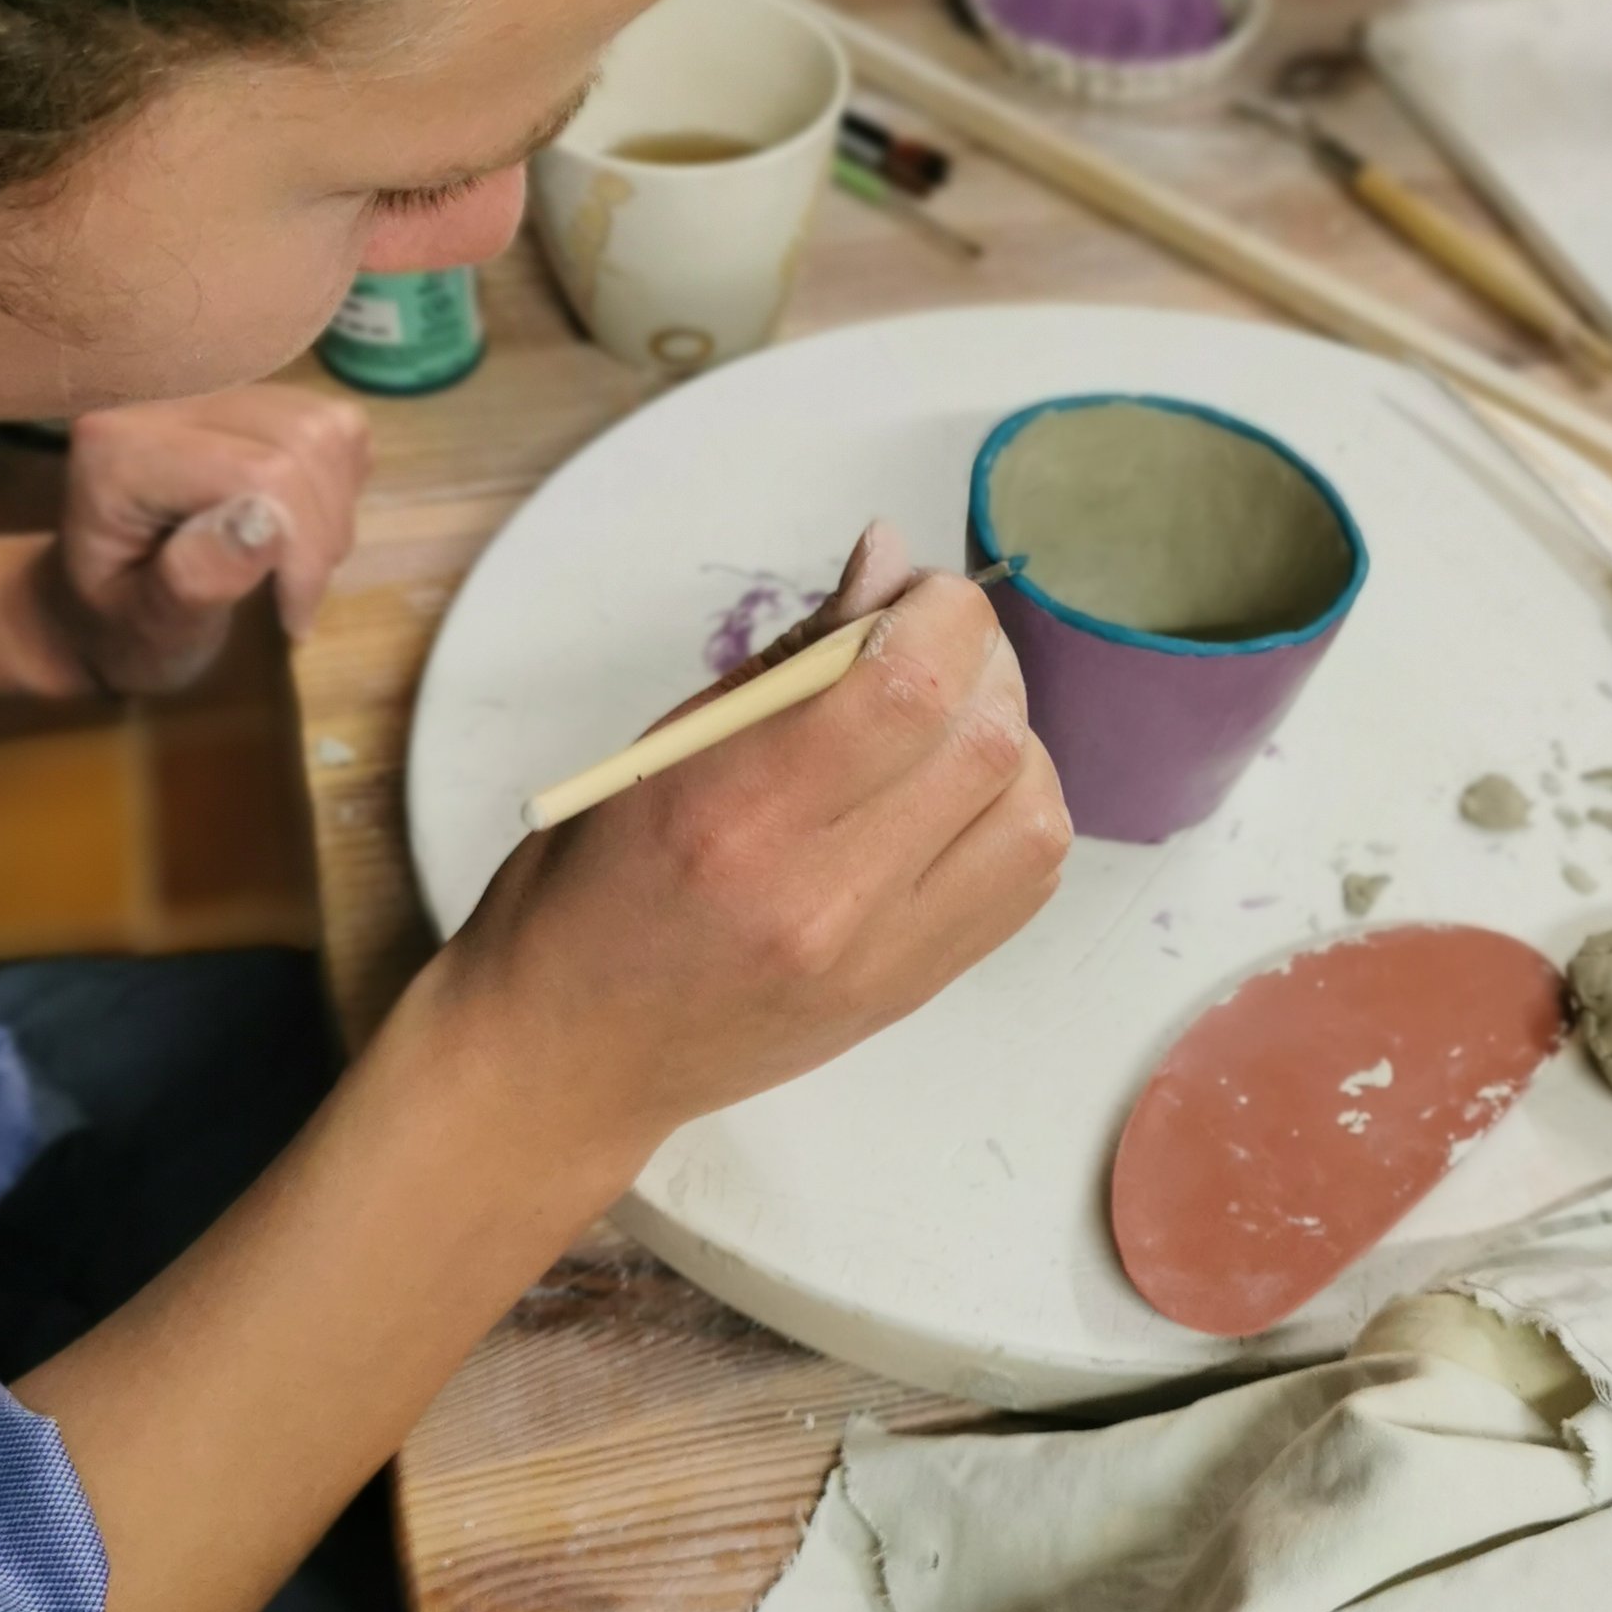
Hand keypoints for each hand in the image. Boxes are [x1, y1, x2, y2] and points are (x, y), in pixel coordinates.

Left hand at [32, 385, 370, 696]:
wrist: (103, 603)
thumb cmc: (121, 627)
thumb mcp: (146, 630)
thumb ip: (192, 579)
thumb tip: (266, 521)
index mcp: (119, 453)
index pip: (258, 471)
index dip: (301, 546)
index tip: (293, 615)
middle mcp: (160, 402)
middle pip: (300, 443)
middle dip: (321, 535)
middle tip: (296, 599)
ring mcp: (209, 390)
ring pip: (324, 428)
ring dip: (334, 512)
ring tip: (296, 568)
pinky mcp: (249, 396)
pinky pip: (331, 425)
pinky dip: (338, 485)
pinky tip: (301, 526)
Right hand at [438, 550, 1068, 1177]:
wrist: (578, 1052)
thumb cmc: (591, 889)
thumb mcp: (664, 748)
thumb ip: (794, 657)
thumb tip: (892, 559)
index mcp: (740, 810)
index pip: (911, 681)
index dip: (941, 612)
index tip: (913, 599)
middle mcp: (825, 890)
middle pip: (986, 737)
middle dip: (981, 661)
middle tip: (931, 650)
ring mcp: (882, 953)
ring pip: (1033, 808)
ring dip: (1008, 741)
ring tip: (942, 729)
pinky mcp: (915, 988)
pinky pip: (1028, 877)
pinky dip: (1014, 811)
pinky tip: (954, 796)